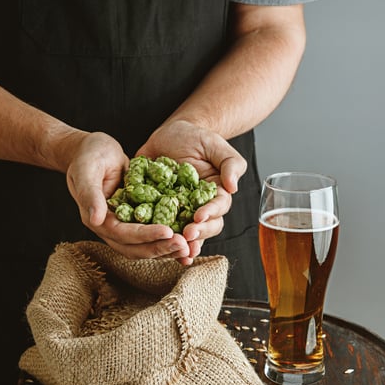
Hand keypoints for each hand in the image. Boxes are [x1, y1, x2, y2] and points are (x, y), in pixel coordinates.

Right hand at [65, 131, 189, 259]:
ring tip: (189, 246)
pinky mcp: (136, 220)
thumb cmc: (88, 156)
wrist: (93, 151)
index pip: (123, 234)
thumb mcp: (86, 170)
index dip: (146, 235)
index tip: (168, 232)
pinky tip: (188, 237)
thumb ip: (89, 194)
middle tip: (184, 244)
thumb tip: (96, 220)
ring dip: (167, 248)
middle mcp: (111, 228)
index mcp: (98, 220)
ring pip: (146, 246)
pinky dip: (169, 238)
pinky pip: (154, 233)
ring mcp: (124, 226)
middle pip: (137, 248)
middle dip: (161, 247)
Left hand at [137, 120, 247, 263]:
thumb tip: (233, 186)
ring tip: (175, 250)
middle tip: (186, 235)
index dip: (210, 214)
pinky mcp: (158, 211)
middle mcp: (200, 207)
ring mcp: (179, 212)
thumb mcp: (215, 144)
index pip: (218, 207)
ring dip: (180, 245)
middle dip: (197, 234)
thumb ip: (230, 163)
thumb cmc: (196, 138)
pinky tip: (151, 245)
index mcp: (216, 194)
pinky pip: (158, 227)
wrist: (170, 135)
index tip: (199, 217)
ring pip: (184, 234)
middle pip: (204, 227)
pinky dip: (155, 237)